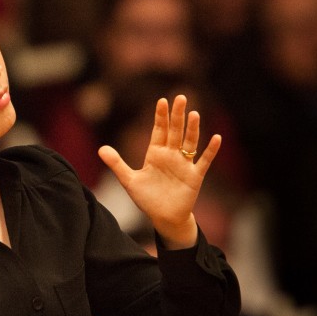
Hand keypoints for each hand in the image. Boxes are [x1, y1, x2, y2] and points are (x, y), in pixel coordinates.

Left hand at [98, 94, 220, 248]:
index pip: (159, 131)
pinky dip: (211, 150)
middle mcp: (171, 156)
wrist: (164, 218)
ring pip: (190, 143)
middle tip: (181, 97)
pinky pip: (204, 161)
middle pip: (175, 131)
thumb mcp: (129, 181)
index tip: (162, 101)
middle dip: (177, 116)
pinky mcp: (195, 177)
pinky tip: (216, 138)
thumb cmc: (147, 199)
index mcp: (155, 154)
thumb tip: (100, 149)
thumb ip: (117, 164)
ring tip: (194, 114)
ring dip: (192, 129)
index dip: (160, 117)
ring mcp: (184, 165)